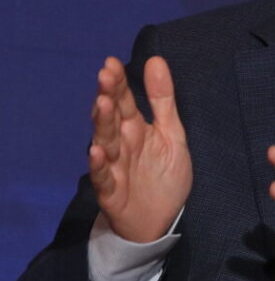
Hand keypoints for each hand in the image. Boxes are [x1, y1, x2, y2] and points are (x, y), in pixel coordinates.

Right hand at [88, 56, 191, 242]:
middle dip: (108, 96)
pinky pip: (103, 178)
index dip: (118, 83)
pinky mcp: (112, 192)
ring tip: (102, 104)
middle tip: (105, 75)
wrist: (161, 220)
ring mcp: (114, 168)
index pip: (124, 101)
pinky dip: (99, 165)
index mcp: (135, 129)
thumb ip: (163, 100)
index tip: (111, 63)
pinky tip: (97, 150)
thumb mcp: (172, 133)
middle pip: (112, 118)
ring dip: (102, 124)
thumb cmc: (163, 174)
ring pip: (105, 143)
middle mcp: (121, 145)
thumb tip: (156, 60)